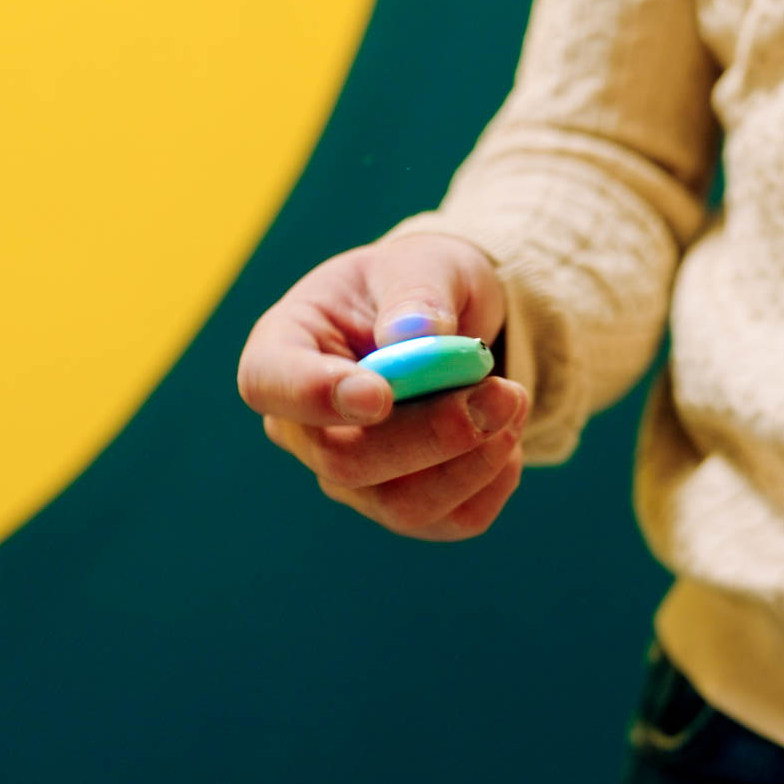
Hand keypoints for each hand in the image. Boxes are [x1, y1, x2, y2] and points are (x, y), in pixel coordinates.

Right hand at [236, 233, 529, 540]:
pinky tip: (509, 433)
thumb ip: (417, 292)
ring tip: (514, 399)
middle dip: (430, 434)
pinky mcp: (407, 505)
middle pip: (344, 460)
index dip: (314, 395)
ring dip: (472, 461)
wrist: (454, 326)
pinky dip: (494, 480)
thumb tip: (418, 333)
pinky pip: (450, 520)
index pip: (270, 384)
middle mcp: (306, 427)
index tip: (377, 394)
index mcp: (285, 349)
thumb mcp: (423, 263)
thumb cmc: (419, 287)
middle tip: (501, 393)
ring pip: (401, 504)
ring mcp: (352, 477)